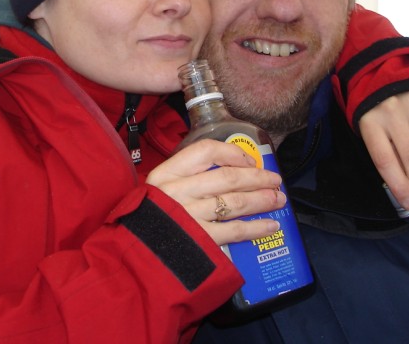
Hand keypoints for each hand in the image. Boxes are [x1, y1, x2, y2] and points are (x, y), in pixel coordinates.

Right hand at [146, 139, 284, 245]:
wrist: (130, 257)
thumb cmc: (146, 221)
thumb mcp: (156, 192)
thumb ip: (184, 180)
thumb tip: (227, 173)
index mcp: (166, 174)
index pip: (205, 152)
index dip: (232, 153)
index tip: (249, 161)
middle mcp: (178, 192)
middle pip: (226, 177)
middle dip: (256, 178)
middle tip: (275, 180)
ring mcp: (189, 216)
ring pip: (235, 202)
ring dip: (261, 200)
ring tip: (278, 200)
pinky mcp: (199, 241)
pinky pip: (234, 230)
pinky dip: (256, 227)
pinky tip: (270, 226)